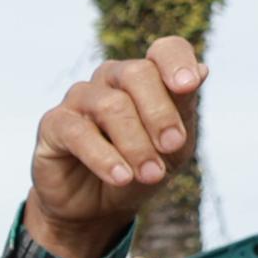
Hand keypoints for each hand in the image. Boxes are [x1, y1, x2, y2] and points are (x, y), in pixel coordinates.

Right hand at [26, 35, 204, 257]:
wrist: (98, 207)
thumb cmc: (139, 168)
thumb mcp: (173, 147)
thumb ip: (183, 110)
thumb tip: (204, 70)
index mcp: (145, 77)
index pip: (165, 50)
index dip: (177, 62)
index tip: (189, 85)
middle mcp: (111, 79)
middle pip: (137, 74)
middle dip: (160, 113)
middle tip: (173, 147)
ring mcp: (79, 98)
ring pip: (110, 105)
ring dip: (136, 144)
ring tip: (150, 175)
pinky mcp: (53, 124)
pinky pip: (78, 133)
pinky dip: (104, 157)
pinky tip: (121, 177)